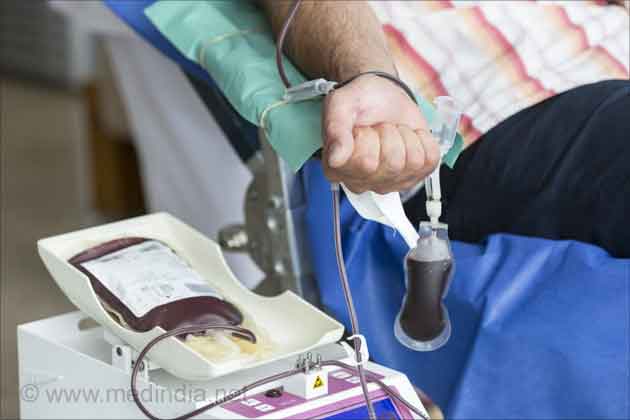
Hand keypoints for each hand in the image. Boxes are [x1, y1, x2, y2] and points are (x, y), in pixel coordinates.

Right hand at [322, 74, 439, 193]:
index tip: (360, 128)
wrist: (382, 94)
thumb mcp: (340, 105)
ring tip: (393, 131)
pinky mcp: (414, 175)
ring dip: (406, 136)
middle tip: (378, 128)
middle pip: (393, 163)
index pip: (366, 163)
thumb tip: (336, 159)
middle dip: (390, 134)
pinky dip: (423, 140)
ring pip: (413, 161)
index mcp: (337, 169)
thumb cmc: (360, 102)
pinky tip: (407, 136)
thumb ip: (335, 130)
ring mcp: (390, 182)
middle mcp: (362, 182)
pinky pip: (430, 160)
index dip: (368, 138)